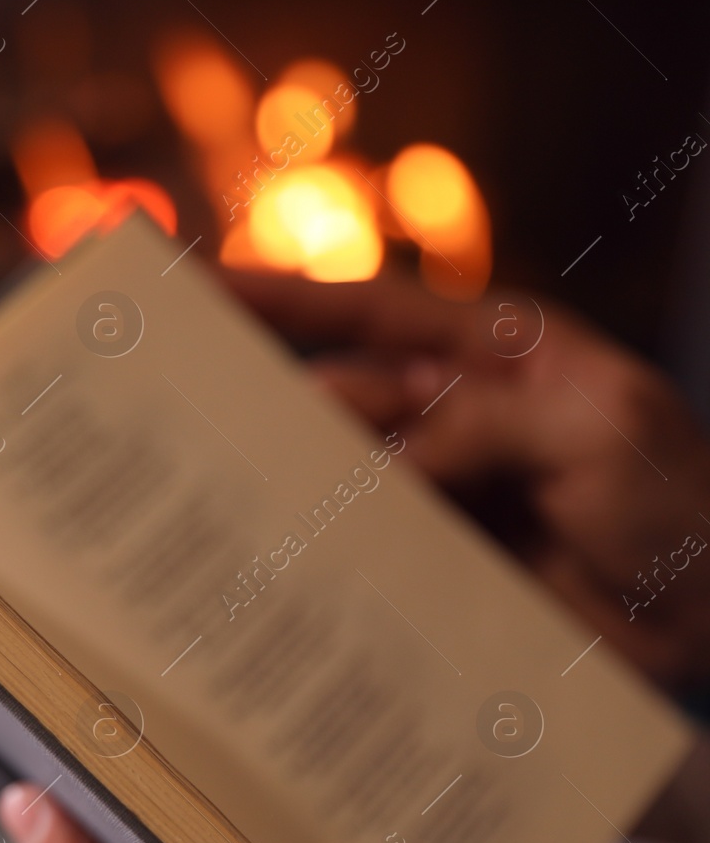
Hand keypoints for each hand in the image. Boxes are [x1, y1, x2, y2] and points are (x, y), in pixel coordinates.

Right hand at [224, 272, 709, 690]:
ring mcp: (445, 490)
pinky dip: (326, 551)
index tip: (197, 283)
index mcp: (496, 354)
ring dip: (289, 483)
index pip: (369, 312)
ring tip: (219, 491)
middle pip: (339, 398)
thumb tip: (386, 461)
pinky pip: (367, 546)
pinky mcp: (441, 559)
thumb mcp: (600, 430)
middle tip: (183, 409)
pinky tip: (282, 559)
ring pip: (342, 475)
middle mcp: (455, 414)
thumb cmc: (687, 502)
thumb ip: (487, 424)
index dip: (282, 298)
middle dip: (267, 399)